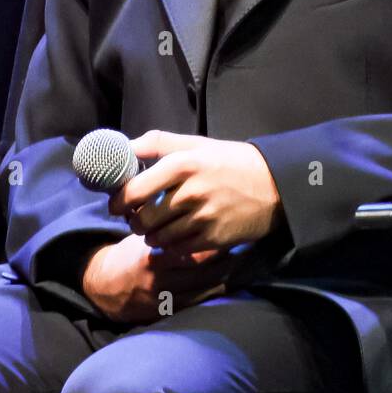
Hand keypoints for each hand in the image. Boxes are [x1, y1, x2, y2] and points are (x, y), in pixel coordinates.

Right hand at [80, 233, 238, 323]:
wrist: (105, 290)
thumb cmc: (127, 255)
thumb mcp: (139, 237)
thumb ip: (160, 227)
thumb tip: (186, 205)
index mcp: (151, 257)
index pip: (189, 248)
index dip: (210, 240)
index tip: (224, 227)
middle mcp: (159, 280)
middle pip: (202, 269)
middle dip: (223, 257)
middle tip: (237, 244)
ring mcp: (164, 299)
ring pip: (204, 288)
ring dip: (223, 275)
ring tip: (236, 260)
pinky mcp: (167, 312)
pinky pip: (198, 302)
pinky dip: (212, 290)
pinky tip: (224, 280)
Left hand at [107, 131, 284, 259]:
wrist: (275, 185)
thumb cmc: (231, 161)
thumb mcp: (197, 144)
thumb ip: (158, 143)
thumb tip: (124, 147)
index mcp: (184, 164)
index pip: (135, 189)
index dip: (118, 200)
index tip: (116, 203)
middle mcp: (191, 192)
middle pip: (143, 219)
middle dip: (134, 221)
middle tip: (138, 217)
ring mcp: (203, 218)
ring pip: (158, 237)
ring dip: (151, 235)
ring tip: (157, 227)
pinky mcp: (213, 239)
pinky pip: (177, 249)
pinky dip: (170, 245)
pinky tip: (176, 235)